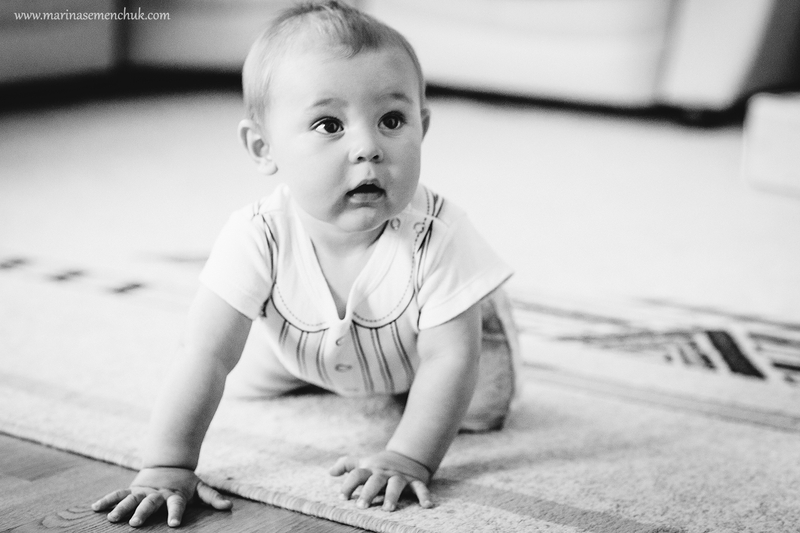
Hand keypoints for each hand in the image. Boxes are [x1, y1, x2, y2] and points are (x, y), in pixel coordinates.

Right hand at [91, 467, 231, 527]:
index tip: (173, 524)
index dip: (176, 513)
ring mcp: (144, 490)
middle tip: (135, 523)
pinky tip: (95, 508)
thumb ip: (213, 498)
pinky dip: (108, 500)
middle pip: (150, 503)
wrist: (169, 464)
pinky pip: (119, 494)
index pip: (176, 504)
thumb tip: (229, 507)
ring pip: (132, 499)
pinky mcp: (133, 488)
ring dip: (122, 508)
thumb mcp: (200, 488)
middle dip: (143, 513)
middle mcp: (158, 493)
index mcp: (175, 494)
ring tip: (113, 519)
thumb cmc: (186, 482)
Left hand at [329, 450, 432, 511]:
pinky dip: (424, 495)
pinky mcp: (415, 480)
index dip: (348, 484)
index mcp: (371, 469)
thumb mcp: (364, 463)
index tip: (342, 497)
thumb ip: (347, 465)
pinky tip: (426, 505)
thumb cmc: (380, 466)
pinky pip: (420, 487)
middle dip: (368, 492)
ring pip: (396, 484)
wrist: (408, 456)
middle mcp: (384, 472)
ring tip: (388, 509)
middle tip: (361, 506)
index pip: (357, 474)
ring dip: (392, 496)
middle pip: (375, 480)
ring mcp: (400, 476)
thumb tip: (330, 472)